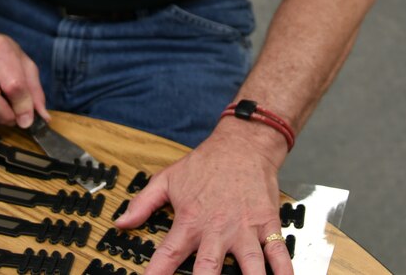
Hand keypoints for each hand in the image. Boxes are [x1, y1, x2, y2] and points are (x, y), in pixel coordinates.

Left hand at [114, 122, 292, 274]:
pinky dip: (284, 271)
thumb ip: (143, 204)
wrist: (243, 144)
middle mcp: (217, 229)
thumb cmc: (206, 164)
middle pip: (209, 268)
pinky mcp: (268, 225)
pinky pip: (279, 254)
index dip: (157, 274)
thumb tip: (121, 223)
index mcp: (190, 221)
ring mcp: (245, 229)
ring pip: (249, 266)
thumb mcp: (167, 179)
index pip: (168, 255)